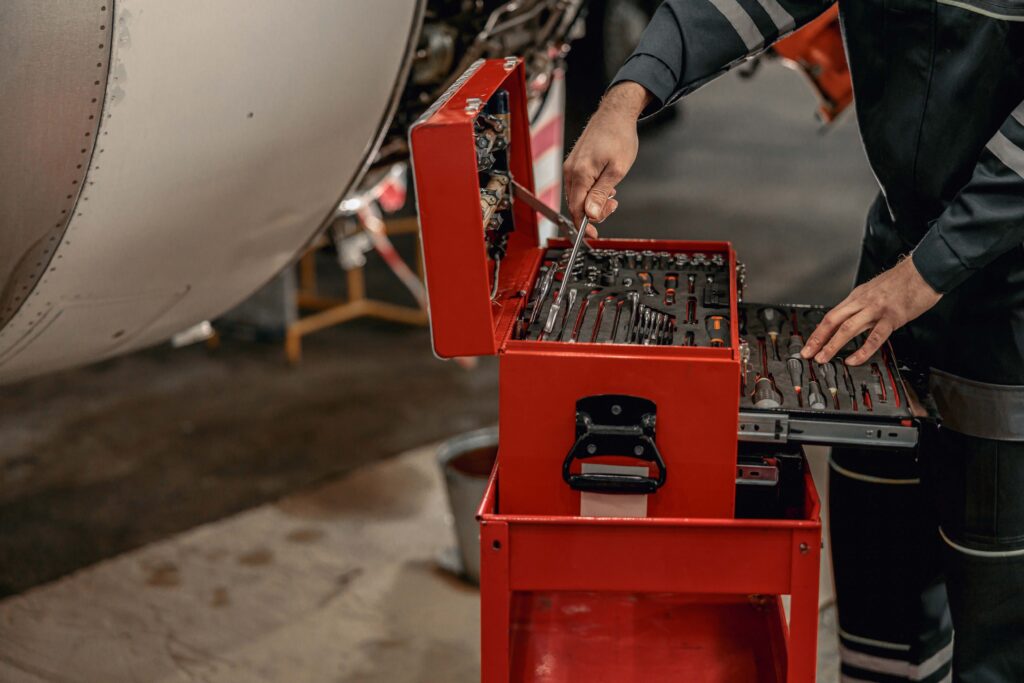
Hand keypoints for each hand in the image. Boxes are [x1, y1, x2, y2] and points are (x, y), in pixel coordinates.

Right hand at [563, 82, 651, 226]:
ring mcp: (570, 166)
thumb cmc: (619, 137)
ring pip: (577, 196)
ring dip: (593, 201)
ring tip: (612, 193)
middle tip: (613, 204)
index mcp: (580, 174)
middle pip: (575, 205)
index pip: (577, 209)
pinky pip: (578, 186)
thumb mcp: (617, 170)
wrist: (615, 114)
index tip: (594, 235)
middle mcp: (570, 171)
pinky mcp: (574, 163)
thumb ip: (601, 194)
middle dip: (593, 212)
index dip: (585, 225)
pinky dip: (590, 191)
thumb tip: (590, 214)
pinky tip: (604, 185)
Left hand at [801, 256, 941, 365]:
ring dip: (832, 345)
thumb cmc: (904, 280)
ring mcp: (876, 309)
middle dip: (817, 338)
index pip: (832, 315)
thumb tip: (854, 317)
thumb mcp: (876, 289)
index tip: (809, 344)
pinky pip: (874, 337)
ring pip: (848, 329)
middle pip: (833, 321)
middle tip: (806, 353)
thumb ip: (864, 304)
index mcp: (858, 296)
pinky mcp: (892, 317)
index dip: (818, 331)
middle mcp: (863, 302)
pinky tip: (853, 359)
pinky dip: (862, 350)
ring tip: (822, 359)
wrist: (925, 270)